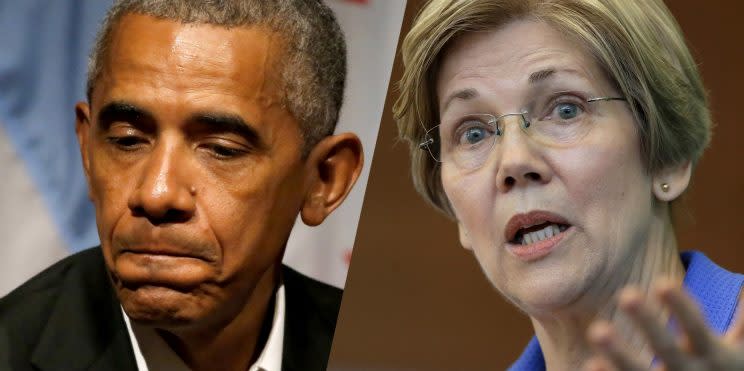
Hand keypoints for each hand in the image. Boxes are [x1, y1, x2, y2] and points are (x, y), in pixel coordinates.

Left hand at [583, 279, 743, 370]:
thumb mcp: (741, 354)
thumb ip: (743, 324)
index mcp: (713, 355)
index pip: (696, 327)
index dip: (681, 307)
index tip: (662, 281)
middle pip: (666, 348)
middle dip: (648, 323)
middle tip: (627, 295)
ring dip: (618, 354)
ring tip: (597, 330)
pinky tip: (589, 365)